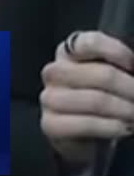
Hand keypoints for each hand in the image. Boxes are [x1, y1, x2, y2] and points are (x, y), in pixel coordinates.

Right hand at [40, 30, 133, 173]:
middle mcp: (55, 72)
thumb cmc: (102, 97)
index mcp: (69, 52)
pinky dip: (111, 127)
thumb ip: (122, 67)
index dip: (118, 53)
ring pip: (96, 101)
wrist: (84, 133)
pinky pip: (86, 124)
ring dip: (125, 110)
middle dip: (131, 89)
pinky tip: (124, 128)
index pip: (91, 42)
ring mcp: (49, 98)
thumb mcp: (111, 76)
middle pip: (102, 75)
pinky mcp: (50, 124)